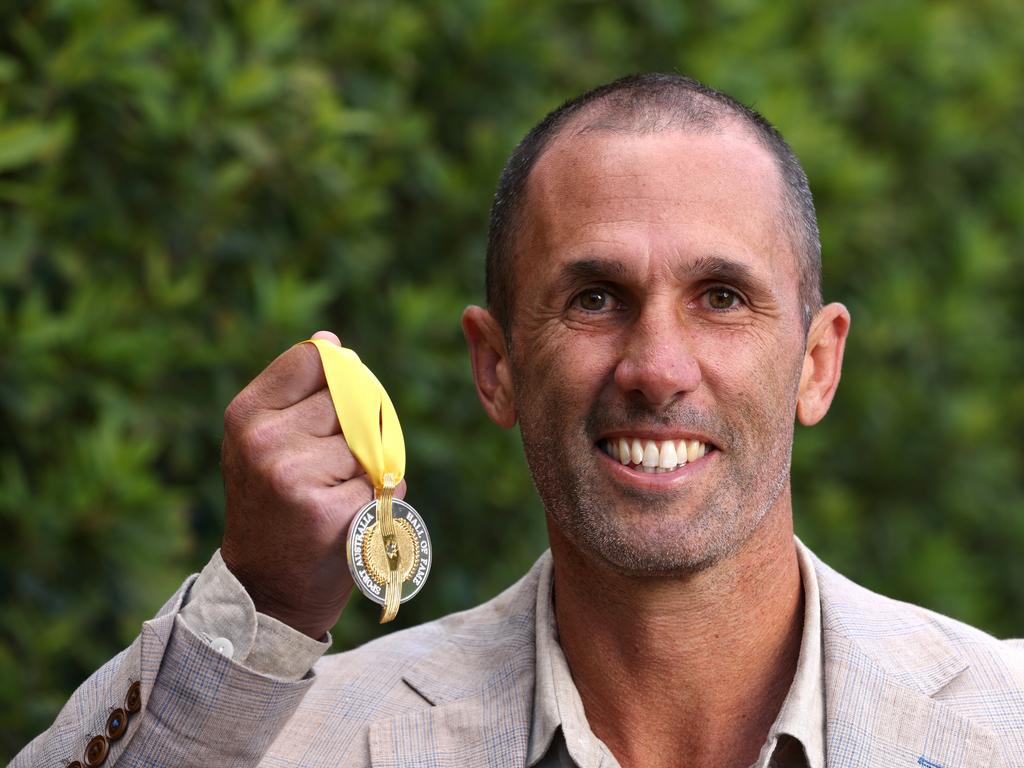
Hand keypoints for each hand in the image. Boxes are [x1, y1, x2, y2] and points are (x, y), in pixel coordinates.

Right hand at [219, 330, 405, 638]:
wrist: (268, 588)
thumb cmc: (275, 505)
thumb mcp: (266, 442)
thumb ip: (297, 393)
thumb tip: (331, 342)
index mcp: (246, 415)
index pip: (313, 359)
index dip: (338, 378)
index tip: (332, 408)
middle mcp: (265, 440)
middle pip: (349, 399)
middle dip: (353, 430)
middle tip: (324, 469)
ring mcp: (295, 475)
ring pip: (370, 442)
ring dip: (367, 467)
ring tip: (332, 495)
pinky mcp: (330, 509)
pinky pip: (385, 481)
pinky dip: (379, 498)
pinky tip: (347, 518)